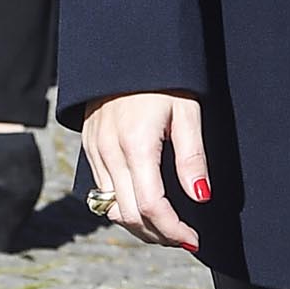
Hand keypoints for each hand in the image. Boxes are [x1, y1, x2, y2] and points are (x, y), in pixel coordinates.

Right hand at [82, 93, 210, 250]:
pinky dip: (122, 208)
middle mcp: (109, 152)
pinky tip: (143, 207)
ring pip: (111, 208)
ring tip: (166, 228)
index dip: (173, 229)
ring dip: (138, 226)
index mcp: (136, 145)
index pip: (151, 205)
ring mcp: (94, 151)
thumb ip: (192, 157)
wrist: (125, 49)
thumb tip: (200, 197)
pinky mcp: (88, 148)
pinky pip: (101, 192)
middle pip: (129, 215)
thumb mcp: (187, 113)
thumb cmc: (163, 79)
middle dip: (157, 234)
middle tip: (183, 239)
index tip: (193, 238)